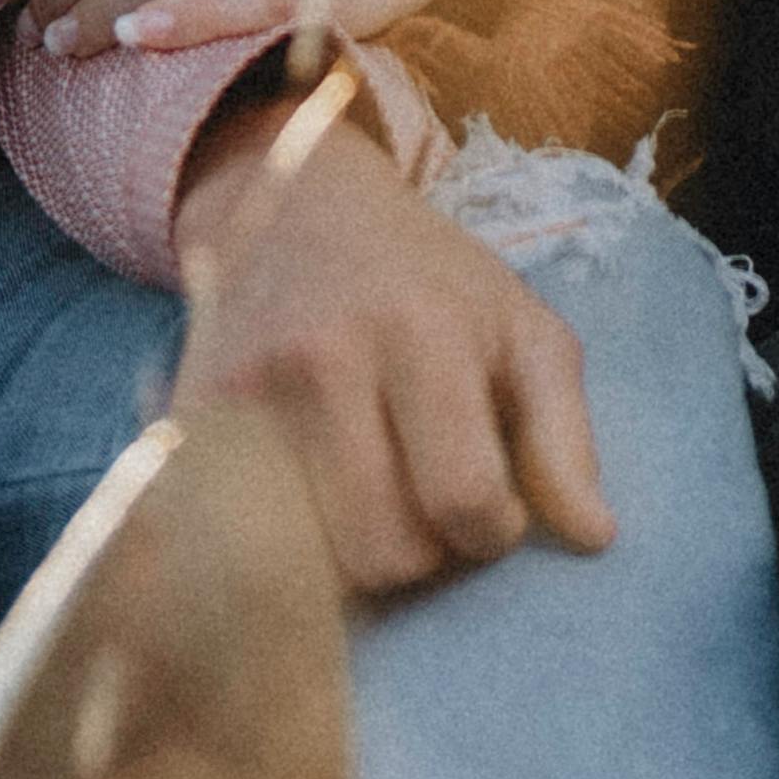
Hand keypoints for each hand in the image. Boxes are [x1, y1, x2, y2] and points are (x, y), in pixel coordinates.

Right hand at [169, 89, 611, 594]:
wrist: (295, 208)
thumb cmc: (428, 282)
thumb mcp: (521, 327)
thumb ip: (567, 435)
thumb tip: (595, 539)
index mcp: (420, 332)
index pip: (465, 500)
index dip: (491, 532)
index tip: (488, 504)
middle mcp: (320, 361)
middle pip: (385, 554)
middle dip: (422, 554)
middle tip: (425, 504)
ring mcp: (239, 397)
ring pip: (309, 570)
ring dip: (351, 563)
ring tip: (371, 504)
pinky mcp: (183, 427)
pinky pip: (239, 550)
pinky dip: (283, 553)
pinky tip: (310, 507)